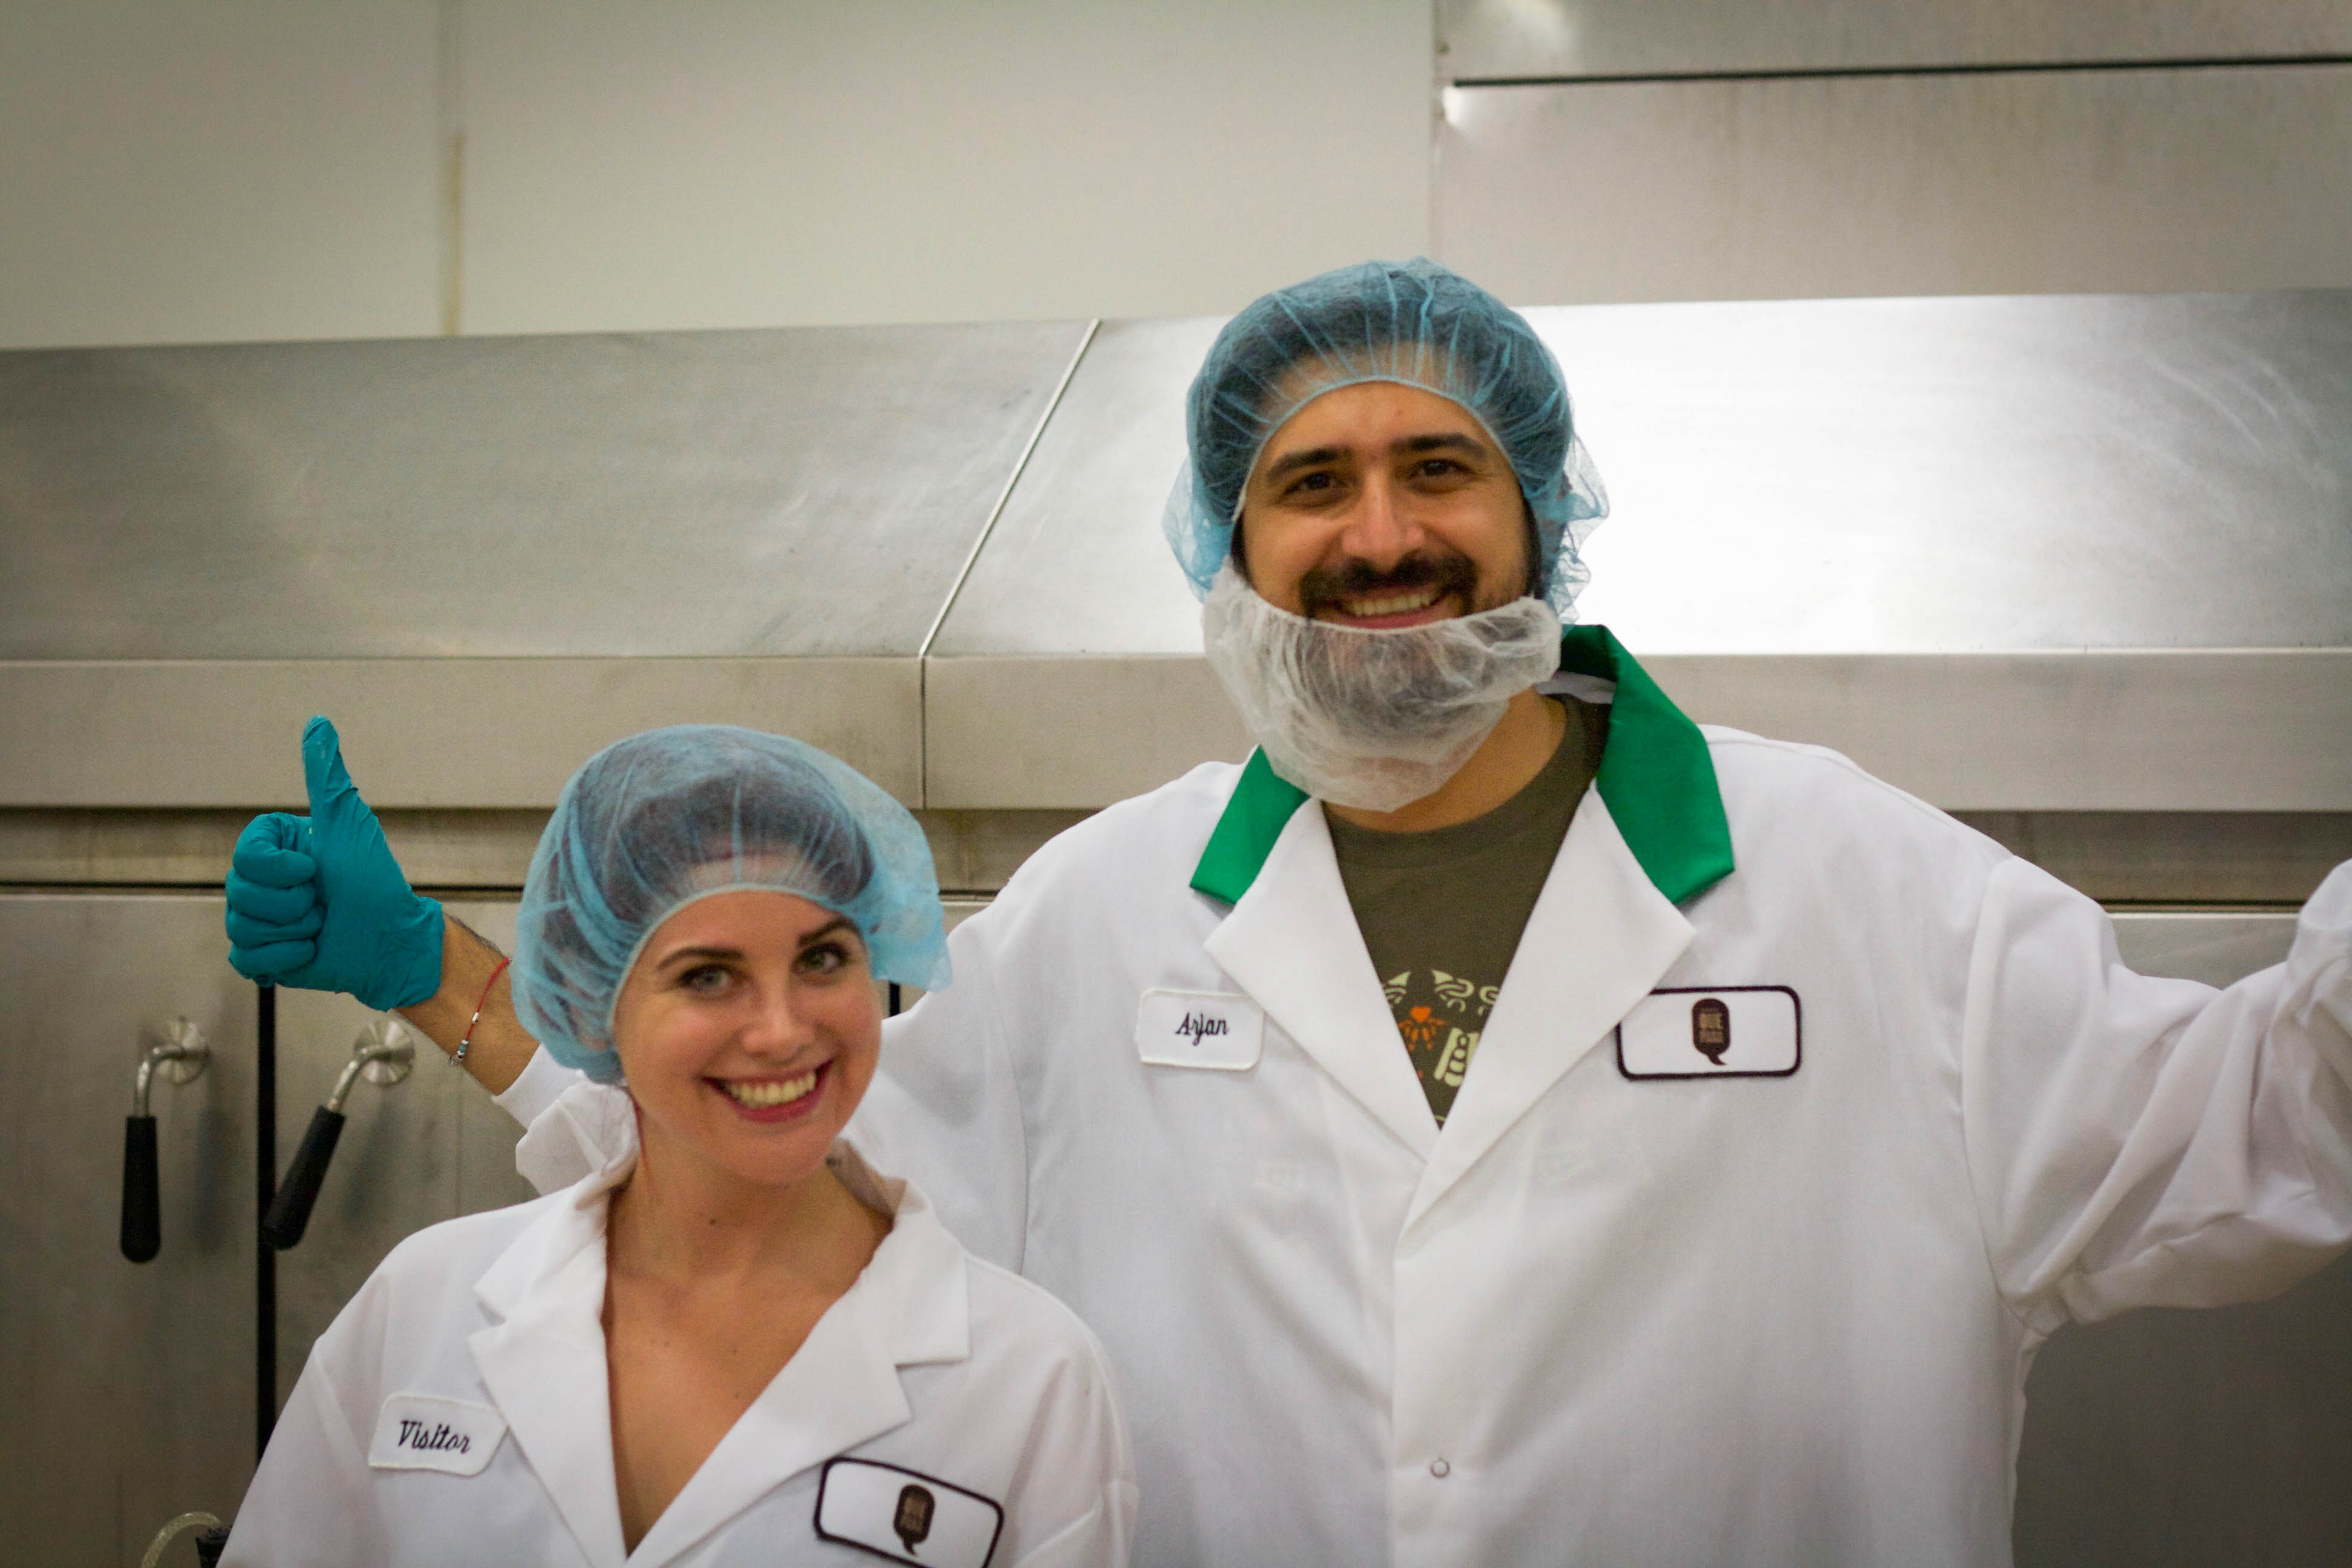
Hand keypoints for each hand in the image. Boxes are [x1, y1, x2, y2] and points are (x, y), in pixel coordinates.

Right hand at [224, 716, 444, 1010]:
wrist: (391, 939)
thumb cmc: (374, 880)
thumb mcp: (348, 823)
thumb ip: (326, 776)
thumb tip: (319, 720)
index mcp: (273, 849)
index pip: (245, 856)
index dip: (282, 868)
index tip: (316, 868)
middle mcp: (258, 882)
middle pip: (239, 892)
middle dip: (293, 902)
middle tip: (324, 900)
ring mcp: (256, 920)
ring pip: (241, 927)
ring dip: (293, 930)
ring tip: (321, 924)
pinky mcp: (260, 957)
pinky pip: (245, 959)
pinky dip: (284, 958)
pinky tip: (310, 949)